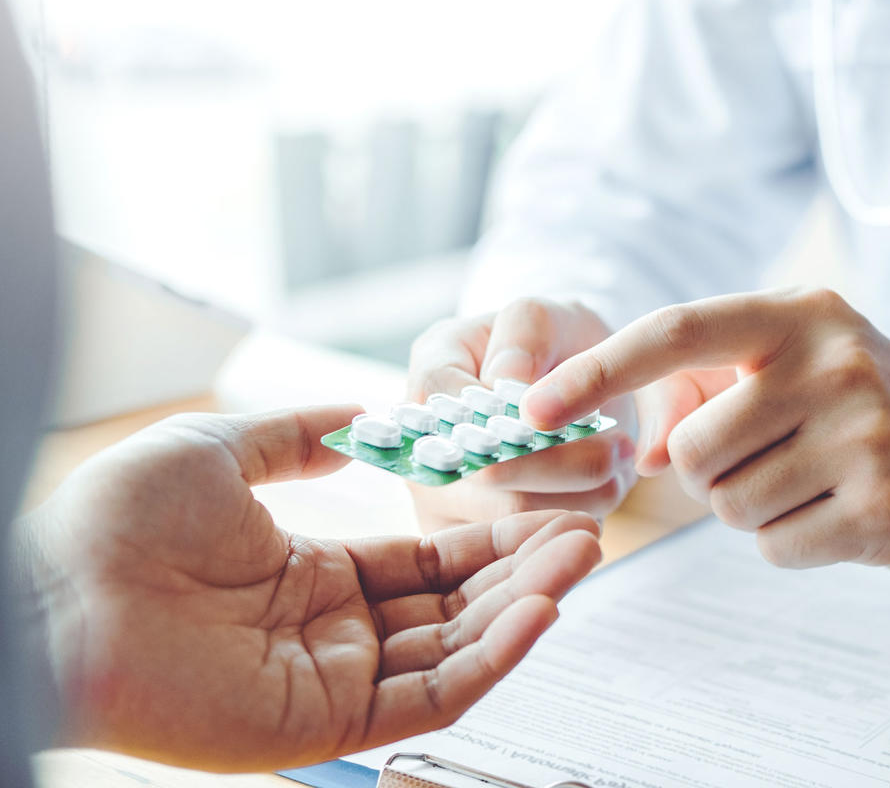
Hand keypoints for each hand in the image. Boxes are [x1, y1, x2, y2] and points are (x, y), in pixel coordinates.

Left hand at [17, 406, 601, 770]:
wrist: (53, 593)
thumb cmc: (115, 521)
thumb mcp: (220, 450)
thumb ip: (298, 434)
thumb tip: (362, 415)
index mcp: (313, 575)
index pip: (428, 562)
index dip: (489, 539)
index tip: (545, 510)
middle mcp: (333, 632)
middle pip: (456, 606)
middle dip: (524, 571)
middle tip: (587, 534)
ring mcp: (332, 680)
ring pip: (456, 650)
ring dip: (524, 608)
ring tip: (580, 559)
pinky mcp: (326, 723)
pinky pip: (431, 695)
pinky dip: (492, 659)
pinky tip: (538, 612)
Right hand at [406, 299, 636, 530]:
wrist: (573, 385)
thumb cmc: (553, 343)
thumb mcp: (544, 315)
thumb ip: (524, 335)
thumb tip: (505, 384)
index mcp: (430, 379)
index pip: (449, 405)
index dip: (507, 418)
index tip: (563, 415)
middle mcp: (424, 448)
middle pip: (486, 476)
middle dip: (559, 464)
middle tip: (617, 448)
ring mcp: (448, 501)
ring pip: (516, 517)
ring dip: (579, 494)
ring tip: (617, 464)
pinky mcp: (481, 539)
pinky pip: (532, 543)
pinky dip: (579, 518)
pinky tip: (604, 491)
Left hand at [519, 288, 889, 589]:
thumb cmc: (868, 410)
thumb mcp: (796, 369)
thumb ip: (708, 391)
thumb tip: (634, 451)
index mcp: (803, 313)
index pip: (678, 331)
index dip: (597, 371)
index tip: (531, 408)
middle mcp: (836, 361)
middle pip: (693, 450)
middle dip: (708, 473)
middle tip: (769, 461)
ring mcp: (866, 433)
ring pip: (728, 506)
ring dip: (752, 509)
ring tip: (813, 482)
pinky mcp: (884, 505)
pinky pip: (773, 548)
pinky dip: (791, 544)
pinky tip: (840, 514)